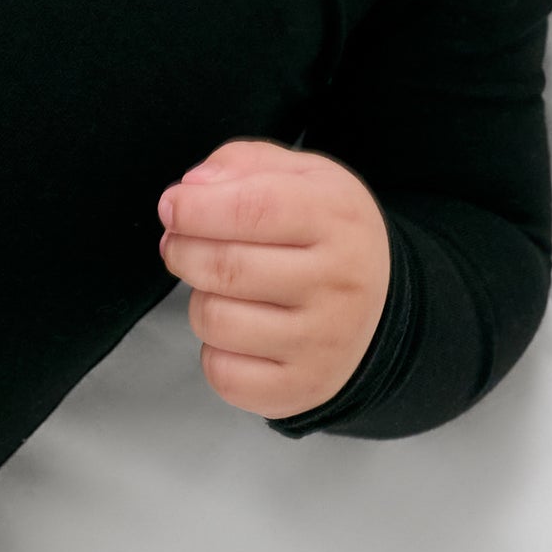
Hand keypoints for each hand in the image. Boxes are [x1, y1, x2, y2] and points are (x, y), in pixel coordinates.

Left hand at [157, 138, 389, 420]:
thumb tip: (192, 189)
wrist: (379, 307)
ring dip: (199, 299)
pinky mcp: (304, 387)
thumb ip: (241, 164)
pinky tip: (240, 329)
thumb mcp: (298, 175)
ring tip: (222, 288)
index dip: (195, 207)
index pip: (253, 207)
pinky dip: (214, 350)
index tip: (172, 206)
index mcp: (336, 217)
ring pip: (215, 320)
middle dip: (182, 251)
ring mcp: (324, 341)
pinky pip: (223, 372)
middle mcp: (338, 281)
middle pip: (226, 267)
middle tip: (179, 243)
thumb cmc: (323, 233)